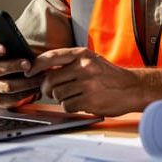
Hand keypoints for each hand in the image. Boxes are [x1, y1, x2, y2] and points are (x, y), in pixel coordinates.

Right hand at [0, 42, 42, 108]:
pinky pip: (14, 98)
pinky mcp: (0, 100)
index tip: (3, 49)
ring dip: (26, 82)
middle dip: (14, 66)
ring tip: (40, 76)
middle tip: (28, 64)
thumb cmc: (10, 61)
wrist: (2, 82)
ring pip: (8, 86)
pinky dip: (28, 93)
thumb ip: (16, 48)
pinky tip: (37, 88)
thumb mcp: (10, 52)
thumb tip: (30, 50)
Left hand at [27, 47, 142, 115]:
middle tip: (54, 91)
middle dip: (48, 88)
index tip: (29, 72)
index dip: (36, 65)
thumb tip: (43, 72)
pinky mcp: (90, 100)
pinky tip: (82, 102)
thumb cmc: (108, 75)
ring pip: (58, 95)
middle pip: (51, 80)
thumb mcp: (91, 61)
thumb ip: (70, 63)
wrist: (132, 88)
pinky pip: (67, 106)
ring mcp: (87, 84)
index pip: (51, 57)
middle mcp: (84, 67)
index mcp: (82, 54)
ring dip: (62, 99)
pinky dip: (71, 107)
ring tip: (76, 95)